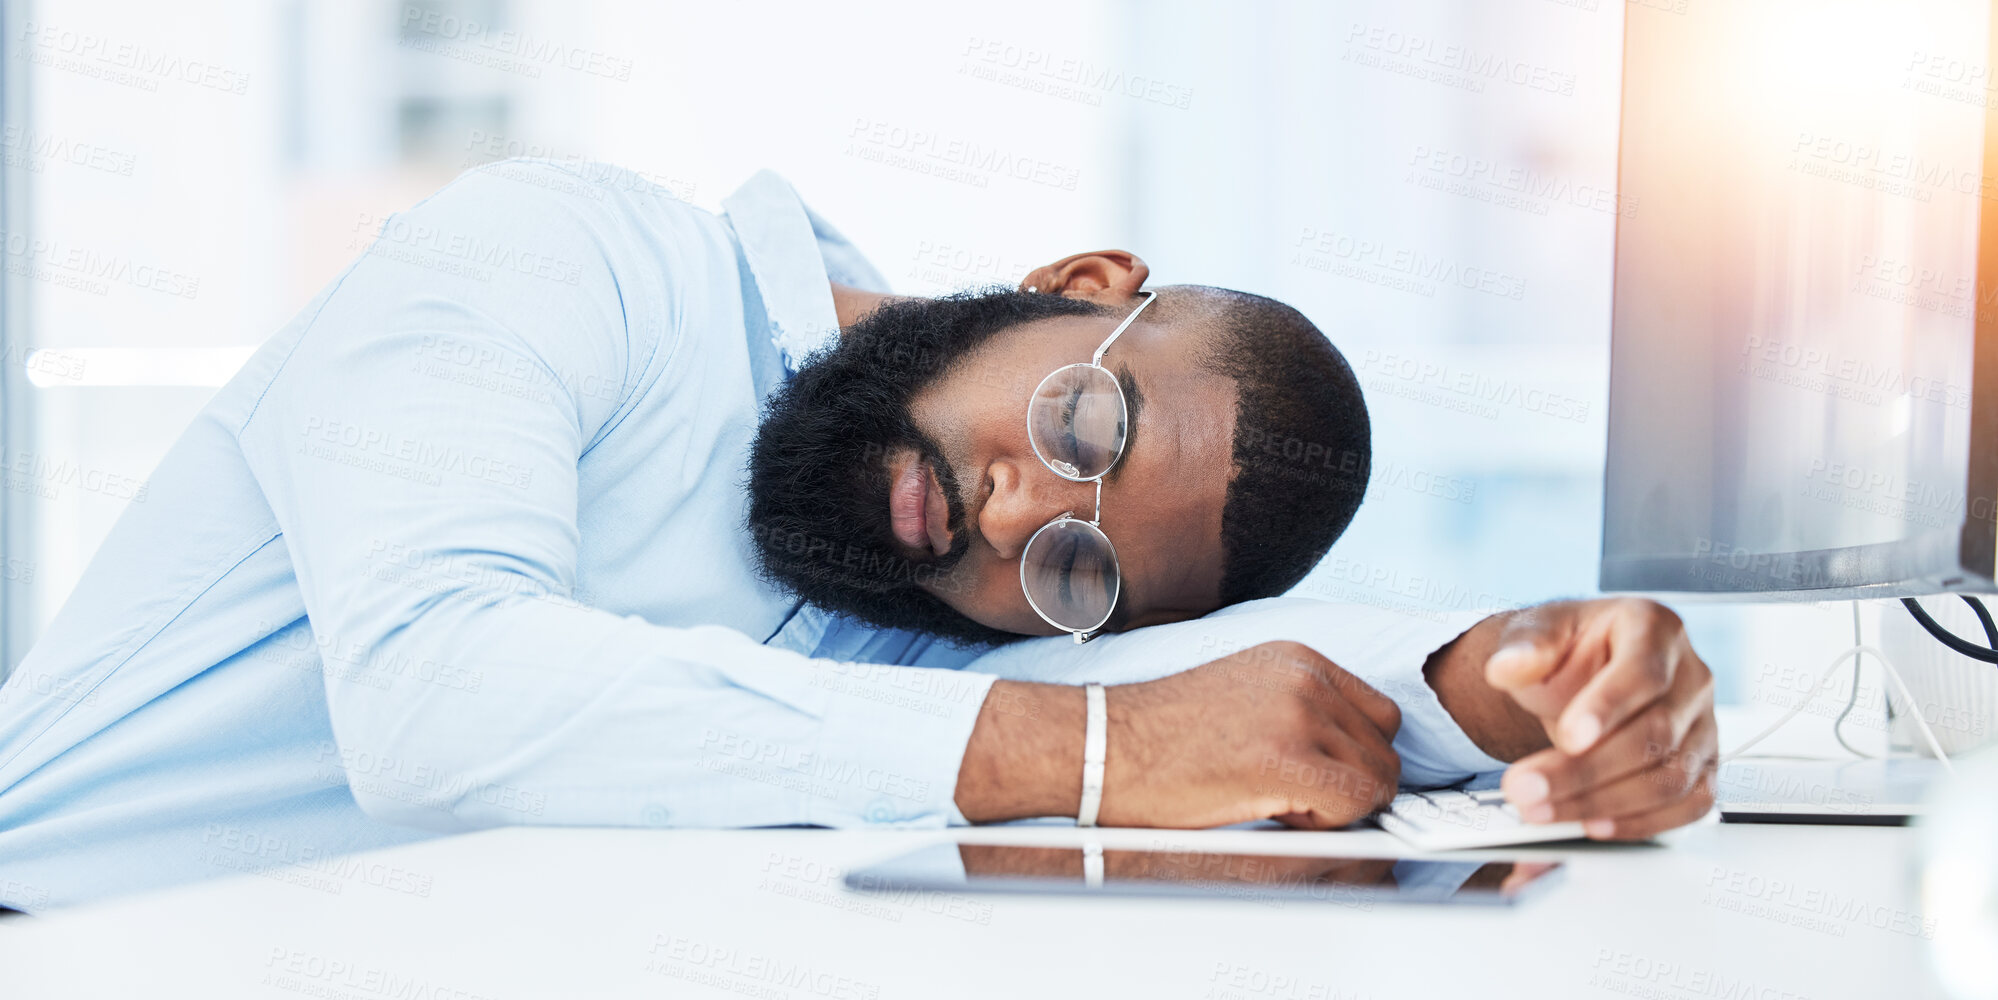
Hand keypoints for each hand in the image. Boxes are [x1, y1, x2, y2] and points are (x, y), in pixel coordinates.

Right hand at [1100, 640, 1402, 829]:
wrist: (1102, 746)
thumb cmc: (1158, 736)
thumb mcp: (1244, 695)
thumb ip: (1301, 709)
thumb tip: (1350, 755)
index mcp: (1297, 658)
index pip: (1379, 715)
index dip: (1355, 755)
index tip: (1324, 777)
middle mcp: (1306, 677)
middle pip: (1384, 747)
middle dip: (1351, 783)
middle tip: (1293, 797)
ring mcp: (1300, 714)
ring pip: (1377, 779)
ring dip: (1338, 805)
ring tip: (1278, 801)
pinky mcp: (1288, 759)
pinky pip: (1354, 804)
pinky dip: (1326, 823)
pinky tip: (1275, 812)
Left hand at [1484, 598, 1717, 839]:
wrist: (1582, 672)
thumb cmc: (1568, 650)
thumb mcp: (1538, 633)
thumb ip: (1525, 646)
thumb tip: (1506, 667)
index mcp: (1655, 630)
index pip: (1644, 673)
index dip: (1608, 708)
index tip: (1568, 737)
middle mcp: (1691, 678)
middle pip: (1656, 734)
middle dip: (1587, 770)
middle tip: (1526, 790)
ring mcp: (1702, 726)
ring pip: (1672, 778)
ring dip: (1605, 804)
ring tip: (1542, 811)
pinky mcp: (1701, 767)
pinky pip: (1686, 806)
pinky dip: (1641, 823)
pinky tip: (1592, 826)